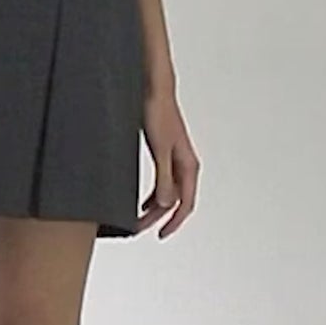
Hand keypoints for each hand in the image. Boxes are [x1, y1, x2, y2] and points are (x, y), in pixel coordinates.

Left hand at [137, 83, 199, 238]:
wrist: (154, 90)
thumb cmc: (158, 112)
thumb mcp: (160, 149)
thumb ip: (164, 177)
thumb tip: (165, 203)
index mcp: (188, 165)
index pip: (184, 203)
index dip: (173, 222)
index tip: (161, 234)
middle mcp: (184, 165)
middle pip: (174, 201)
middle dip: (157, 218)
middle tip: (138, 229)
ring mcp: (175, 160)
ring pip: (167, 193)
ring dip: (154, 208)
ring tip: (137, 220)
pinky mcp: (164, 154)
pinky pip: (162, 182)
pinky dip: (152, 195)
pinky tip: (141, 202)